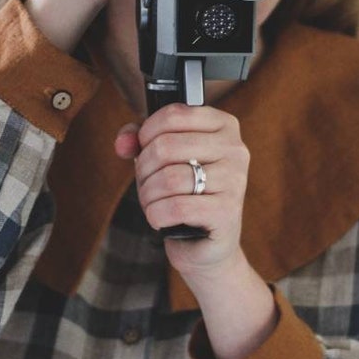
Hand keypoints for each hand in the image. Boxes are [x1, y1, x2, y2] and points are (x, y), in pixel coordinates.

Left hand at [115, 103, 248, 282]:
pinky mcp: (227, 211)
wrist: (207, 244)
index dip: (146, 134)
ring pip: (168, 178)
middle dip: (144, 170)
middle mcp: (235, 149)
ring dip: (148, 196)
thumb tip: (123, 143)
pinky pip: (175, 206)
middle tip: (147, 185)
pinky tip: (161, 219)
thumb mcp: (161, 160)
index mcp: (223, 126)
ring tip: (153, 204)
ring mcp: (235, 180)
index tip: (144, 150)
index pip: (174, 114)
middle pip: (166, 146)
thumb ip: (139, 141)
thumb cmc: (185, 194)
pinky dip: (156, 215)